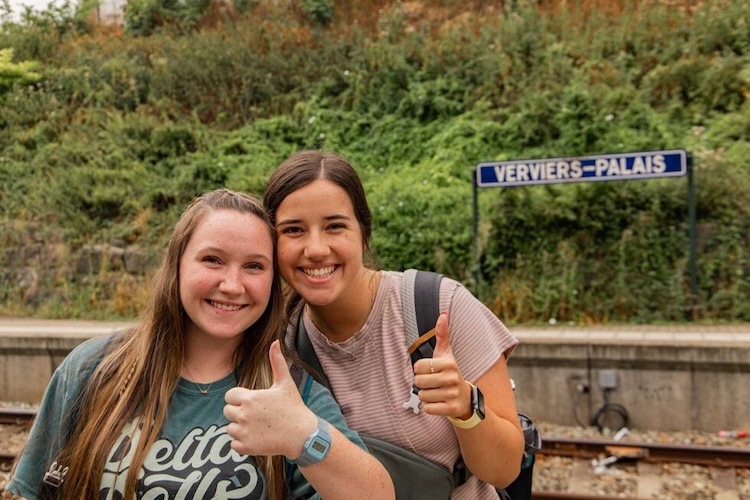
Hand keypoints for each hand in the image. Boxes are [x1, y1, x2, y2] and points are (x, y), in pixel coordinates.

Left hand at [224, 340, 316, 457]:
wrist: (302, 435)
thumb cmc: (294, 407)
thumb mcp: (285, 383)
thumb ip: (277, 361)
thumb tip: (275, 341)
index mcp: (250, 398)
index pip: (229, 396)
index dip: (240, 398)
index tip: (253, 401)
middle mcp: (243, 415)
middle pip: (227, 411)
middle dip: (238, 412)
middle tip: (257, 414)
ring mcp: (244, 432)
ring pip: (230, 428)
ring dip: (240, 427)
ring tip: (258, 426)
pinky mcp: (246, 447)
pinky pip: (233, 444)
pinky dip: (242, 442)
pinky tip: (257, 437)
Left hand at [413, 312, 471, 418]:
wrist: (465, 398)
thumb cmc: (450, 372)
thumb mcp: (447, 354)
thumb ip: (443, 334)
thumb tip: (443, 314)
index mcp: (449, 363)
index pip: (417, 367)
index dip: (420, 370)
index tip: (431, 371)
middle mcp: (452, 378)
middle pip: (418, 382)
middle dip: (422, 384)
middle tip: (433, 383)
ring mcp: (452, 394)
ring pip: (422, 396)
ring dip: (426, 396)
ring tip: (437, 392)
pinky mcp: (451, 409)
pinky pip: (427, 409)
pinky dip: (430, 407)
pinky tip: (439, 403)